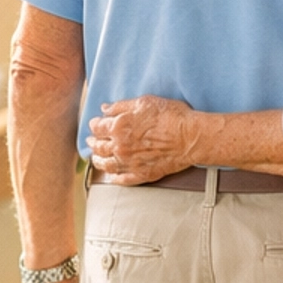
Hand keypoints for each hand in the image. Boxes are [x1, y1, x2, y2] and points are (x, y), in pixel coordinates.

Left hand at [88, 96, 214, 181]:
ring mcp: (129, 164)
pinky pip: (122, 180)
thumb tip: (105, 109)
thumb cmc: (171, 117)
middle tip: (91, 141)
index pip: (97, 127)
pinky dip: (114, 178)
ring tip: (97, 159)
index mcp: (118, 128)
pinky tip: (113, 177)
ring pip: (106, 166)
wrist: (190, 138)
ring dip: (98, 161)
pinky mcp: (142, 175)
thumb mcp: (144, 102)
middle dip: (93, 142)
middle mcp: (119, 148)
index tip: (95, 123)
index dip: (94, 124)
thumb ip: (121, 106)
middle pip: (98, 147)